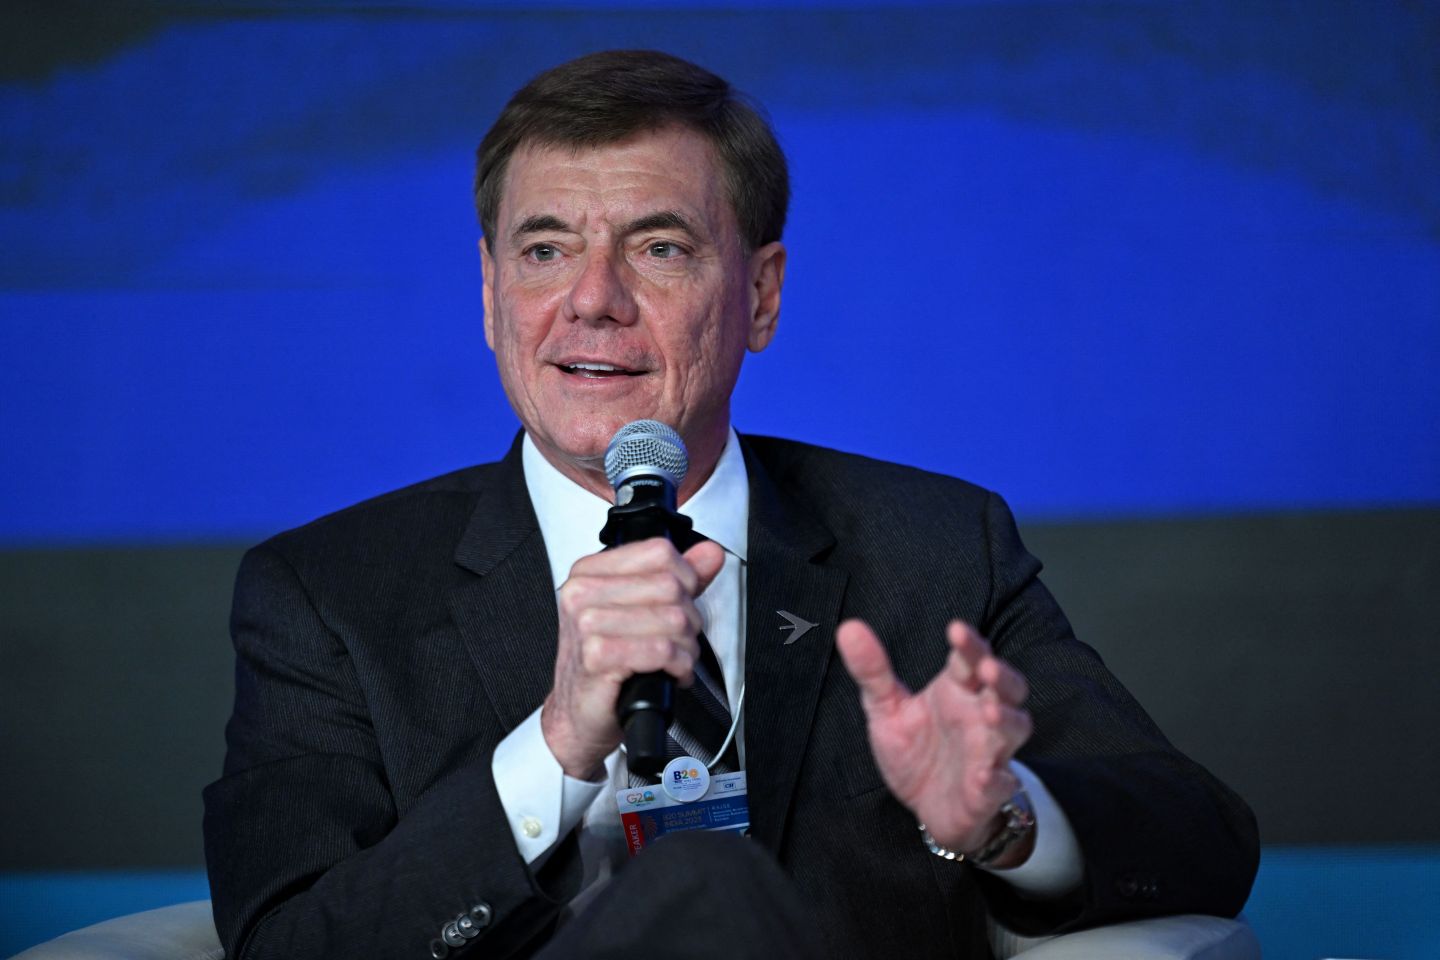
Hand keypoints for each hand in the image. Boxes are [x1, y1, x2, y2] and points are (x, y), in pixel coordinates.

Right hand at [541, 538, 725, 778]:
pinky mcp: (597, 656)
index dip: (686, 579)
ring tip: (675, 659)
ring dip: (686, 647)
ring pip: (673, 619)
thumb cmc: (605, 664)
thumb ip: (676, 578)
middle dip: (689, 619)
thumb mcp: (639, 610)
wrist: (578, 714)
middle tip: (679, 639)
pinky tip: (669, 673)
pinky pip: (662, 650)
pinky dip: (678, 666)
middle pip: (671, 586)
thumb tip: (710, 554)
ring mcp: (587, 623)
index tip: (682, 601)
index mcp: (590, 572)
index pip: (660, 552)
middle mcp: (583, 592)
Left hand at [836, 619, 1032, 858]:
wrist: (927, 807)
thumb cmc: (916, 751)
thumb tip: (849, 628)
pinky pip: (1001, 783)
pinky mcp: (989, 790)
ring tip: (988, 711)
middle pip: (1007, 688)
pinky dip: (997, 778)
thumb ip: (872, 671)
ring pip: (1014, 728)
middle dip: (1002, 676)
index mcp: (956, 691)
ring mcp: (989, 752)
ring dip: (1006, 719)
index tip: (955, 629)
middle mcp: (979, 715)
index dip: (968, 644)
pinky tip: (984, 774)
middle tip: (986, 667)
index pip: (969, 659)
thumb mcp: (886, 709)